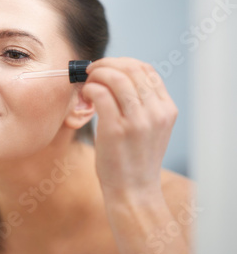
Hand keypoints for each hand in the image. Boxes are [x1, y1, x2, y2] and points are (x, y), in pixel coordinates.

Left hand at [82, 57, 177, 197]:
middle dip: (107, 64)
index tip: (106, 67)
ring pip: (116, 77)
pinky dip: (90, 89)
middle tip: (91, 72)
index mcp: (166, 109)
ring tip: (88, 85)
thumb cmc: (134, 158)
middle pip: (131, 69)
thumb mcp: (149, 128)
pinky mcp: (116, 129)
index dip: (123, 62)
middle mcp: (156, 112)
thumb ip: (141, 103)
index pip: (146, 70)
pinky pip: (101, 94)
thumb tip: (114, 76)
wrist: (133, 191)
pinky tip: (86, 98)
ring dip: (97, 75)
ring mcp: (137, 121)